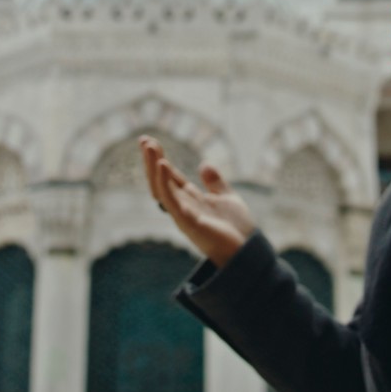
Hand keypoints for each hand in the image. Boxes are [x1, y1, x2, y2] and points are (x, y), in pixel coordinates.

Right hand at [141, 136, 254, 267]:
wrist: (247, 251)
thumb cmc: (237, 229)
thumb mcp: (227, 198)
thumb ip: (215, 183)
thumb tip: (204, 164)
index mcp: (190, 200)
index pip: (170, 177)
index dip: (160, 160)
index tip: (150, 141)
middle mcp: (182, 207)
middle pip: (161, 181)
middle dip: (151, 161)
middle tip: (143, 140)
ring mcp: (182, 214)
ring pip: (161, 188)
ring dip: (153, 167)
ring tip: (149, 146)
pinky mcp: (188, 222)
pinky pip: (171, 200)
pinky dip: (164, 183)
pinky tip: (162, 164)